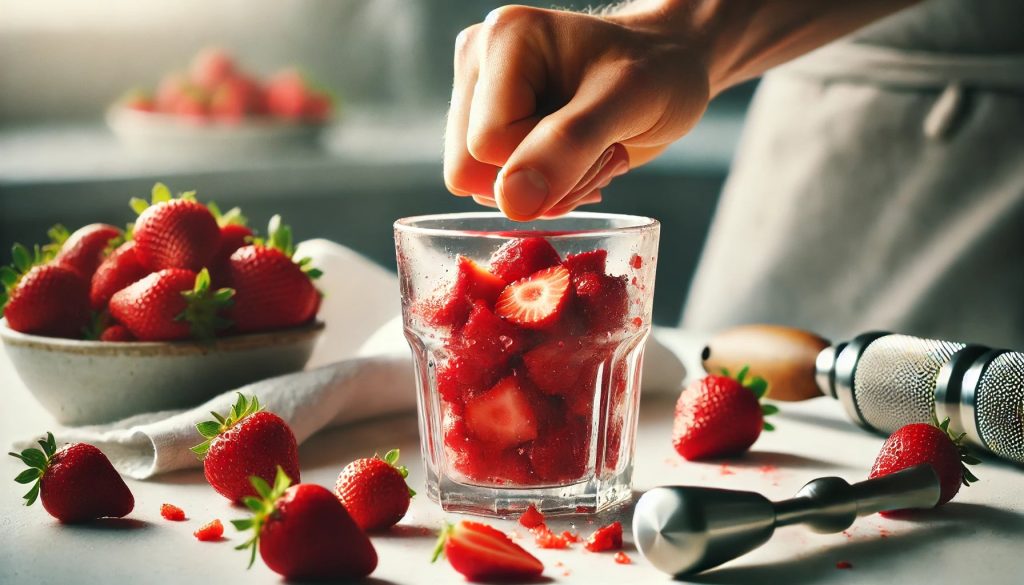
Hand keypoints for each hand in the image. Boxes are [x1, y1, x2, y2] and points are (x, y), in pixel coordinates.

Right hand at [444, 3, 711, 220]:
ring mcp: (477, 92)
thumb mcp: (627, 102)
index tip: (599, 142)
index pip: (485, 145)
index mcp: (503, 38)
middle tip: (596, 153)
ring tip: (589, 152)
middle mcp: (477, 60)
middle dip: (540, 181)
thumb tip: (510, 202)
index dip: (542, 165)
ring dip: (544, 187)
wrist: (671, 68)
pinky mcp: (488, 120)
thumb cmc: (659, 71)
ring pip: (477, 184)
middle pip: (469, 168)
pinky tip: (575, 159)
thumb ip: (567, 147)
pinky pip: (491, 185)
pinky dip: (540, 187)